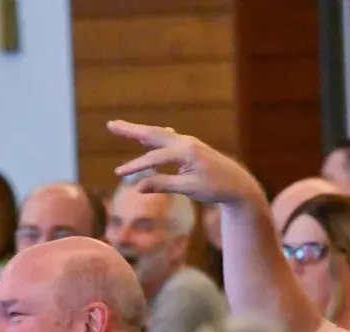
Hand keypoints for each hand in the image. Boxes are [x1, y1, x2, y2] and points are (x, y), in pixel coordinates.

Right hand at [108, 120, 266, 205]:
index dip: (135, 165)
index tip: (118, 173)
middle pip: (153, 134)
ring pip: (158, 134)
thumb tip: (138, 187)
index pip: (154, 157)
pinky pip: (166, 139)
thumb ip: (164, 185)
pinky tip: (145, 137)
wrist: (237, 183)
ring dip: (139, 131)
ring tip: (120, 127)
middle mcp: (186, 142)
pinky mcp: (189, 147)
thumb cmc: (215, 188)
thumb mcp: (190, 189)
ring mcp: (188, 142)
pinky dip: (152, 137)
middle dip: (131, 130)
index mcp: (186, 151)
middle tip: (111, 125)